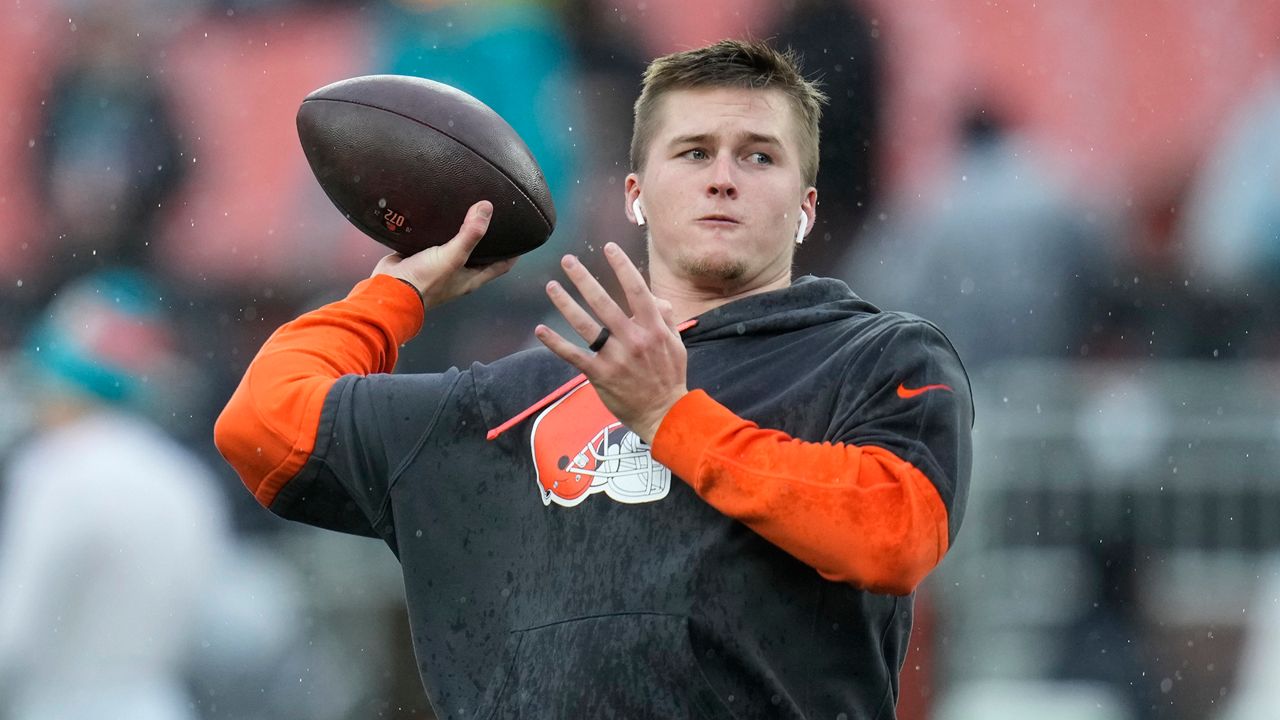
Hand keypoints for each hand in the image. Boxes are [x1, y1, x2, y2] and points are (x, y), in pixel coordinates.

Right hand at [373, 200, 516, 308]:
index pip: (502, 265)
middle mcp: (459, 272)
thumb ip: (470, 234)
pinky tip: (442, 213)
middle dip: (488, 237)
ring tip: (470, 208)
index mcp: (472, 278)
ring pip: (456, 245)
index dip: (513, 251)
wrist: (389, 289)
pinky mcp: (422, 256)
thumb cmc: (426, 280)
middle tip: (496, 214)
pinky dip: (440, 229)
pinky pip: (435, 240)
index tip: (521, 233)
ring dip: (462, 231)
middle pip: (480, 253)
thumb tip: (487, 207)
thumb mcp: (453, 256)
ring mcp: (440, 265)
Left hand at [534, 242, 687, 443]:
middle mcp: (633, 339)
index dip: (621, 267)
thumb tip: (653, 298)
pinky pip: (573, 355)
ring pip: (585, 325)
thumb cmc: (669, 375)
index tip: (608, 248)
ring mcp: (615, 357)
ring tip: (552, 286)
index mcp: (653, 328)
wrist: (664, 413)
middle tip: (567, 261)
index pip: (636, 290)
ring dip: (565, 304)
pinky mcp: (600, 375)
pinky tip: (540, 330)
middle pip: (604, 302)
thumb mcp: (676, 343)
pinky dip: (555, 343)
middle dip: (583, 279)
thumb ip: (664, 317)